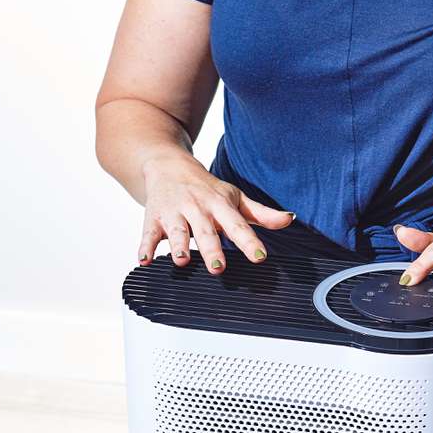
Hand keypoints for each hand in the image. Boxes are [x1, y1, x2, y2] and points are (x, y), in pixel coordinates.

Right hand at [139, 155, 294, 272]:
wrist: (167, 164)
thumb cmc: (205, 188)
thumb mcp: (234, 197)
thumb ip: (260, 213)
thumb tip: (289, 219)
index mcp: (220, 205)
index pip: (237, 225)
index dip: (249, 241)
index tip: (259, 256)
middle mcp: (197, 208)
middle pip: (206, 231)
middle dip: (211, 249)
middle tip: (218, 268)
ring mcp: (174, 213)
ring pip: (177, 232)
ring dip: (179, 246)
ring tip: (181, 261)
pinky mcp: (153, 219)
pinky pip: (148, 235)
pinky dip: (145, 247)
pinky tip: (144, 260)